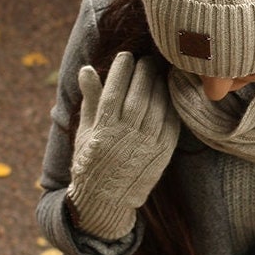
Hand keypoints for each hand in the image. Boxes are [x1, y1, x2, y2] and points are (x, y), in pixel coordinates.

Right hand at [67, 52, 179, 238]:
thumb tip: (87, 69)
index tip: (126, 56)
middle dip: (143, 73)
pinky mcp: (162, 153)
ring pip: (156, 108)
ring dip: (157, 86)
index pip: (113, 92)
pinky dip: (169, 105)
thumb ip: (90, 99)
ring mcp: (146, 145)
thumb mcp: (84, 130)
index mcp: (103, 131)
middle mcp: (125, 137)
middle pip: (138, 97)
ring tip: (156, 73)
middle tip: (146, 60)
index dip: (121, 70)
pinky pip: (170, 123)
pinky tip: (166, 93)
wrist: (106, 198)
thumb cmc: (91, 160)